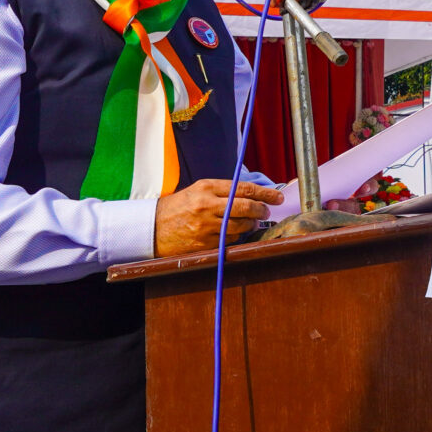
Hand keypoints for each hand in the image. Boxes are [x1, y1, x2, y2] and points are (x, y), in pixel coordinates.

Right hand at [154, 179, 283, 255]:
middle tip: (267, 211)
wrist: (154, 227)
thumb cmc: (181, 206)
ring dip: (251, 224)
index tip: (277, 197)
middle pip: (246, 207)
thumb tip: (253, 195)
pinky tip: (234, 231)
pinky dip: (236, 235)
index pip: (243, 189)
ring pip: (241, 226)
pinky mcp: (205, 243)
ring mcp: (206, 226)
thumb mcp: (200, 190)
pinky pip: (230, 240)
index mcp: (206, 188)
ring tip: (251, 221)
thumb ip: (225, 190)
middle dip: (262, 210)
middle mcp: (207, 206)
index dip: (265, 194)